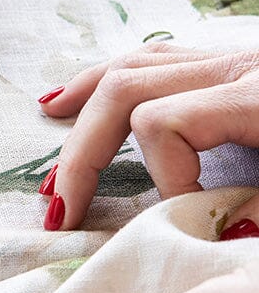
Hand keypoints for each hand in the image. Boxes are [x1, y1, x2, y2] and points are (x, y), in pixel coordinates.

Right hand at [36, 43, 258, 230]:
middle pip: (124, 89)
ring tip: (53, 170)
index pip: (162, 123)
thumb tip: (215, 232)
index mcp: (254, 96)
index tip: (188, 222)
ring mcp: (227, 59)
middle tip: (65, 212)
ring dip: (82, 119)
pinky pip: (150, 61)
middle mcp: (233, 67)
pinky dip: (103, 83)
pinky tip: (69, 99)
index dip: (162, 182)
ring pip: (128, 68)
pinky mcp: (226, 64)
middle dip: (85, 154)